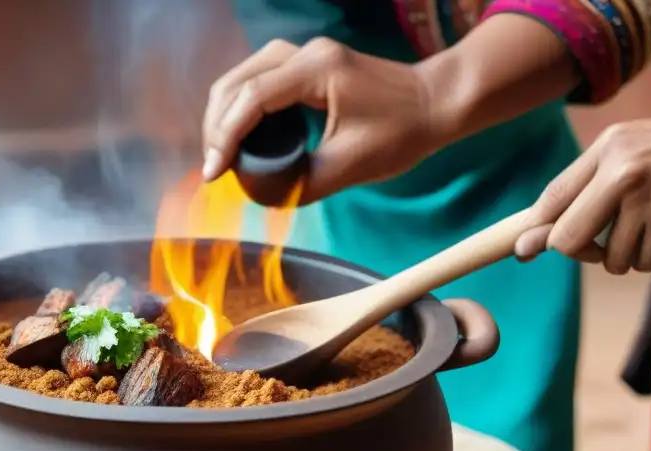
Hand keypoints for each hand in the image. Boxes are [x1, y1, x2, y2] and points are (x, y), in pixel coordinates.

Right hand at [201, 38, 445, 202]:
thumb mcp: (352, 166)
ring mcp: (304, 54)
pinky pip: (257, 80)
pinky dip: (240, 107)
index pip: (251, 99)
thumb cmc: (403, 132)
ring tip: (222, 154)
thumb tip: (264, 196)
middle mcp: (305, 53)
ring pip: (241, 77)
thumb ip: (304, 182)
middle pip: (236, 82)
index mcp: (317, 70)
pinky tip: (240, 136)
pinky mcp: (306, 65)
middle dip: (216, 126)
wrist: (436, 102)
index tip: (214, 172)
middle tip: (215, 167)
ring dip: (224, 115)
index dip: (224, 137)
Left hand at [515, 120, 650, 273]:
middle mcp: (627, 173)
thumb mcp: (627, 152)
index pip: (551, 201)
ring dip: (627, 255)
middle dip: (581, 252)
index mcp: (610, 148)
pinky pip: (646, 263)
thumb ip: (578, 191)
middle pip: (569, 241)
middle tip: (599, 245)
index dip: (535, 232)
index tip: (525, 250)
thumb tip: (527, 244)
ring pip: (613, 260)